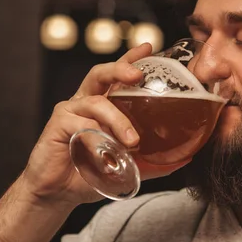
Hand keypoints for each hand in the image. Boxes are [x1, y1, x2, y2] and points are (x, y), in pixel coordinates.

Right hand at [20, 43, 187, 205]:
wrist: (58, 194)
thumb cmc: (89, 174)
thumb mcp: (127, 167)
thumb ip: (152, 161)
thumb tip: (184, 158)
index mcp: (102, 106)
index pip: (117, 76)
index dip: (131, 59)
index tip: (148, 47)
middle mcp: (86, 102)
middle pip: (101, 73)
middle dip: (120, 68)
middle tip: (138, 74)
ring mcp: (70, 111)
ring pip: (96, 102)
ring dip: (117, 119)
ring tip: (132, 140)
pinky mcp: (57, 124)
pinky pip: (80, 123)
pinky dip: (94, 136)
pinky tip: (102, 150)